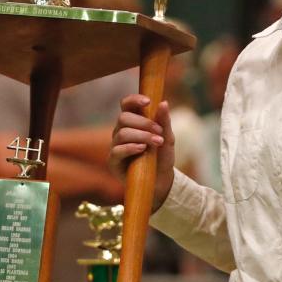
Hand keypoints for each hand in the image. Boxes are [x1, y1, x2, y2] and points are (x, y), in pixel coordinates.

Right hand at [108, 95, 175, 210]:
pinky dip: (131, 148)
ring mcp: (116, 146)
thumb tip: (163, 103)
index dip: (134, 100)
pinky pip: (117, 150)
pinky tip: (142, 149)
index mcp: (133, 122)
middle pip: (123, 118)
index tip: (148, 101)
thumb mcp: (168, 138)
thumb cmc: (162, 157)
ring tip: (157, 142)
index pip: (126, 105)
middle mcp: (121, 132)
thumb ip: (164, 122)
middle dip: (143, 123)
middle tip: (159, 131)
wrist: (162, 181)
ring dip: (141, 135)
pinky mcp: (113, 161)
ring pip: (121, 133)